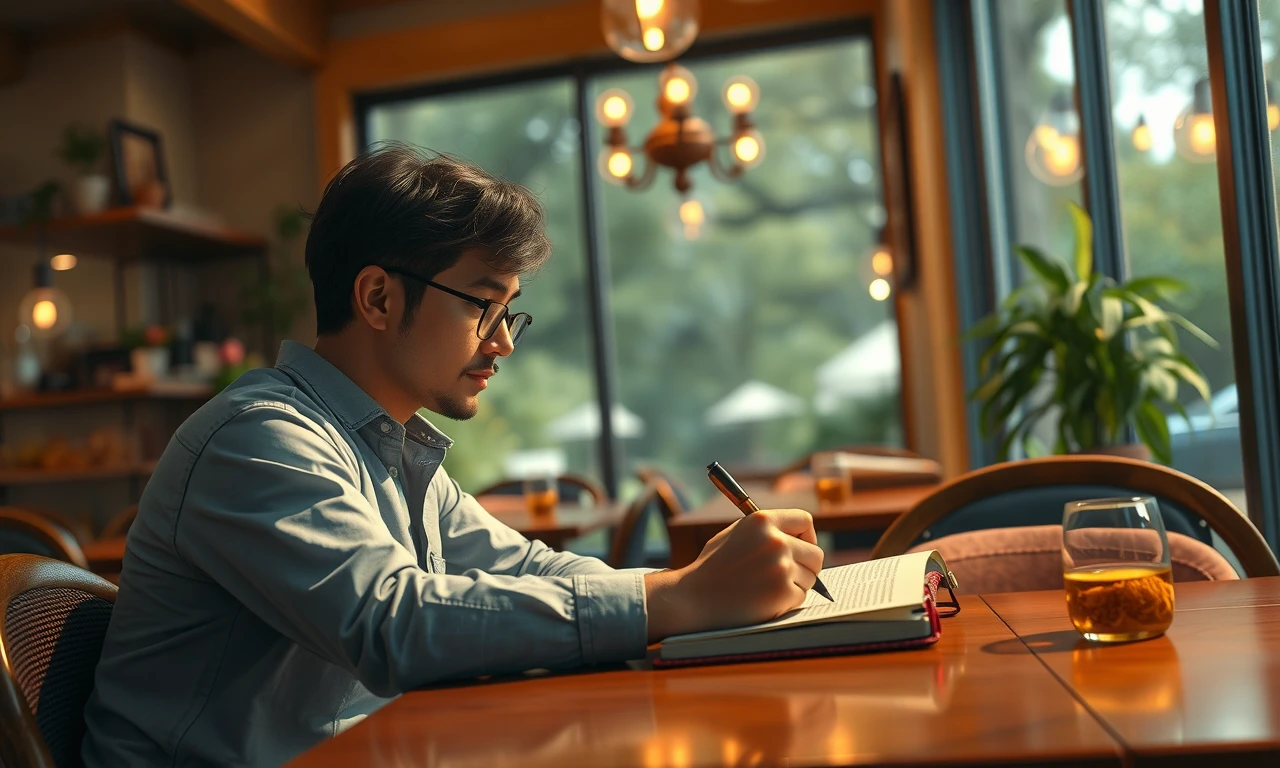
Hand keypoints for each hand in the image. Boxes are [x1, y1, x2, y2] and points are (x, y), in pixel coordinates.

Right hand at [644, 509, 823, 641]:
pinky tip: (764, 600)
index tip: (801, 546)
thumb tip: (799, 536)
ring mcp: (781, 568)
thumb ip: (765, 530)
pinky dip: (787, 601)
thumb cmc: (712, 567)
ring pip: (810, 577)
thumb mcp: (735, 534)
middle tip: (789, 574)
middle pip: (815, 553)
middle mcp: (775, 541)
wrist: (692, 598)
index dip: (806, 535)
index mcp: (762, 521)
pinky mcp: (783, 593)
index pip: (804, 521)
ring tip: (766, 588)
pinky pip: (800, 596)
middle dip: (806, 565)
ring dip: (794, 585)